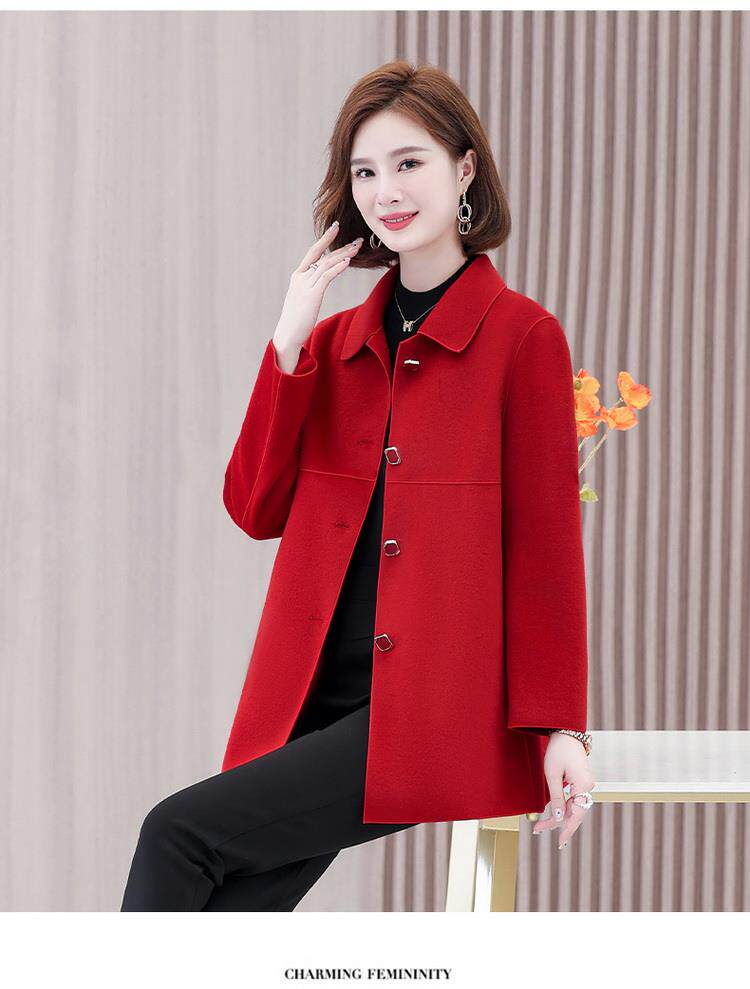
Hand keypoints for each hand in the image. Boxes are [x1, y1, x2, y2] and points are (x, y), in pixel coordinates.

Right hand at [273, 221, 363, 356]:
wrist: (287, 336)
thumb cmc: (296, 321)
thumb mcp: (303, 299)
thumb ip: (311, 287)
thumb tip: (321, 281)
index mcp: (298, 277)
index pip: (313, 252)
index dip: (325, 239)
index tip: (336, 228)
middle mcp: (300, 278)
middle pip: (322, 255)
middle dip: (341, 246)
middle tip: (358, 240)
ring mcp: (305, 286)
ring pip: (326, 264)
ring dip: (343, 254)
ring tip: (357, 248)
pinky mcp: (311, 295)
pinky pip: (326, 277)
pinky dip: (337, 268)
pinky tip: (347, 262)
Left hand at [531, 733, 595, 848]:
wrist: (566, 734)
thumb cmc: (558, 751)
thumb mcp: (552, 775)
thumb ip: (556, 797)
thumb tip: (558, 818)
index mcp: (583, 785)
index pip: (576, 814)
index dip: (566, 829)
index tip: (559, 842)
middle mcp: (588, 787)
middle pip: (575, 813)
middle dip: (559, 824)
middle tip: (540, 830)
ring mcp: (586, 785)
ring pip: (574, 808)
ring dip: (560, 817)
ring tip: (542, 825)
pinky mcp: (581, 783)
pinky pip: (573, 800)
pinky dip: (563, 807)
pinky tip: (552, 814)